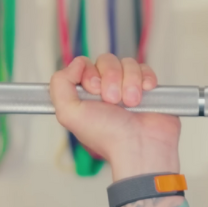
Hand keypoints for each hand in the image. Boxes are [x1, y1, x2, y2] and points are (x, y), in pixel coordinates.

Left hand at [50, 54, 180, 181]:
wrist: (140, 145)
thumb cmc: (108, 137)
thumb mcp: (69, 114)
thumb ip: (60, 84)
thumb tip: (76, 64)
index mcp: (86, 95)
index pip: (84, 64)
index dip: (89, 74)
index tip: (94, 91)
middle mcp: (106, 89)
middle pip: (106, 60)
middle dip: (111, 79)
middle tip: (113, 101)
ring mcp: (128, 87)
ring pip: (127, 63)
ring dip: (130, 82)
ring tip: (131, 103)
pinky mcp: (147, 88)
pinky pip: (146, 69)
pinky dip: (146, 80)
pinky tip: (144, 95)